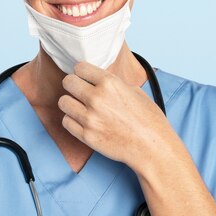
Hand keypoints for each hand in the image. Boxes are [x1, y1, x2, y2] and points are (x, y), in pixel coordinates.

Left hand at [58, 61, 173, 169]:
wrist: (152, 147)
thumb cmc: (148, 119)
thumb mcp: (134, 91)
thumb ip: (113, 83)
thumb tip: (97, 78)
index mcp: (110, 83)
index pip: (79, 67)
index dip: (81, 72)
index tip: (84, 77)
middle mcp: (97, 98)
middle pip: (68, 82)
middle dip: (73, 85)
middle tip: (78, 90)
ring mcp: (90, 118)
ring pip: (63, 102)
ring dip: (70, 103)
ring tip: (79, 106)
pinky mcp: (86, 136)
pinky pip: (66, 121)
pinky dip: (72, 120)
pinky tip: (81, 120)